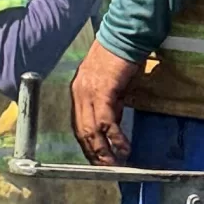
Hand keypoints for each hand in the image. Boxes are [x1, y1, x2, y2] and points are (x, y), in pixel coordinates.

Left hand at [71, 37, 140, 165]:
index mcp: (78, 90)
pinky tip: (123, 148)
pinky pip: (106, 122)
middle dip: (93, 153)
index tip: (95, 158)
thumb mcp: (110, 83)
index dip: (86, 143)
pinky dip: (115, 138)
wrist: (125, 35)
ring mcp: (88, 92)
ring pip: (91, 130)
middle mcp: (79, 92)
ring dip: (103, 151)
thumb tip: (112, 123)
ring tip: (114, 165)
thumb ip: (108, 101)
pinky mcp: (102, 91)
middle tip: (105, 168)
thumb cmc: (120, 56)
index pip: (78, 123)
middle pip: (81, 130)